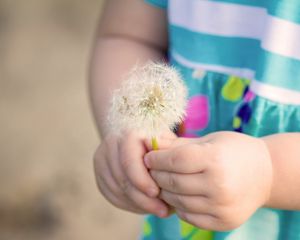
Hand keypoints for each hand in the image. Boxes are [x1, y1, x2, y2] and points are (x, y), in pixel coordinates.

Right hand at [94, 130, 168, 216]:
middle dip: (143, 199)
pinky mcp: (100, 174)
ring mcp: (102, 160)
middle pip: (123, 179)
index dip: (142, 180)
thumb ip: (168, 154)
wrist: (134, 135)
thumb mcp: (166, 141)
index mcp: (128, 135)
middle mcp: (111, 145)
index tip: (157, 194)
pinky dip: (129, 205)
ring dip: (137, 204)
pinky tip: (144, 207)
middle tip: (162, 211)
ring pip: (117, 190)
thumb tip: (174, 175)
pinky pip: (112, 196)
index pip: (129, 161)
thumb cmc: (157, 140)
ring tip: (157, 210)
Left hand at [144, 131, 272, 229]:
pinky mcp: (223, 222)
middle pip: (173, 182)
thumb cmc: (234, 151)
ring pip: (178, 201)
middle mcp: (219, 185)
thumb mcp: (209, 140)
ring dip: (165, 192)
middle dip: (156, 175)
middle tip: (151, 170)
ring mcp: (222, 207)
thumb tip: (150, 143)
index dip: (156, 159)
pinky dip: (179, 207)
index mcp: (215, 159)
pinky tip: (179, 196)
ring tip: (163, 182)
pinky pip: (189, 217)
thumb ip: (178, 144)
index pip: (175, 160)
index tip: (148, 157)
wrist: (266, 174)